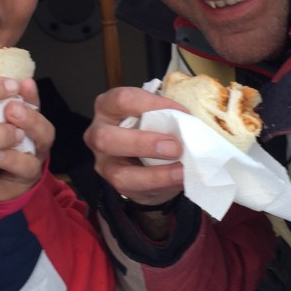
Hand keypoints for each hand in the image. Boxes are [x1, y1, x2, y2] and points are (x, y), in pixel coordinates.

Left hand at [0, 77, 51, 202]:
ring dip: (11, 158)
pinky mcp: (4, 193)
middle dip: (29, 122)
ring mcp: (24, 173)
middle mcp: (35, 149)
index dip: (33, 98)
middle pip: (44, 136)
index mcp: (33, 128)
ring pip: (27, 166)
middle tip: (12, 109)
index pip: (39, 110)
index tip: (23, 84)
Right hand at [85, 86, 184, 205]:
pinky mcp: (116, 185)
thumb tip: (192, 121)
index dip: (153, 105)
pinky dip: (160, 184)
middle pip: (106, 138)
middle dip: (143, 143)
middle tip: (175, 147)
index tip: (184, 113)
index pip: (123, 100)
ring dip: (155, 174)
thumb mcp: (155, 113)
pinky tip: (180, 178)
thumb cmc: (151, 125)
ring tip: (181, 170)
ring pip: (119, 174)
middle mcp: (97, 133)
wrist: (147, 154)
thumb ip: (166, 113)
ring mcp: (103, 162)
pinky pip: (135, 189)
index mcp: (107, 106)